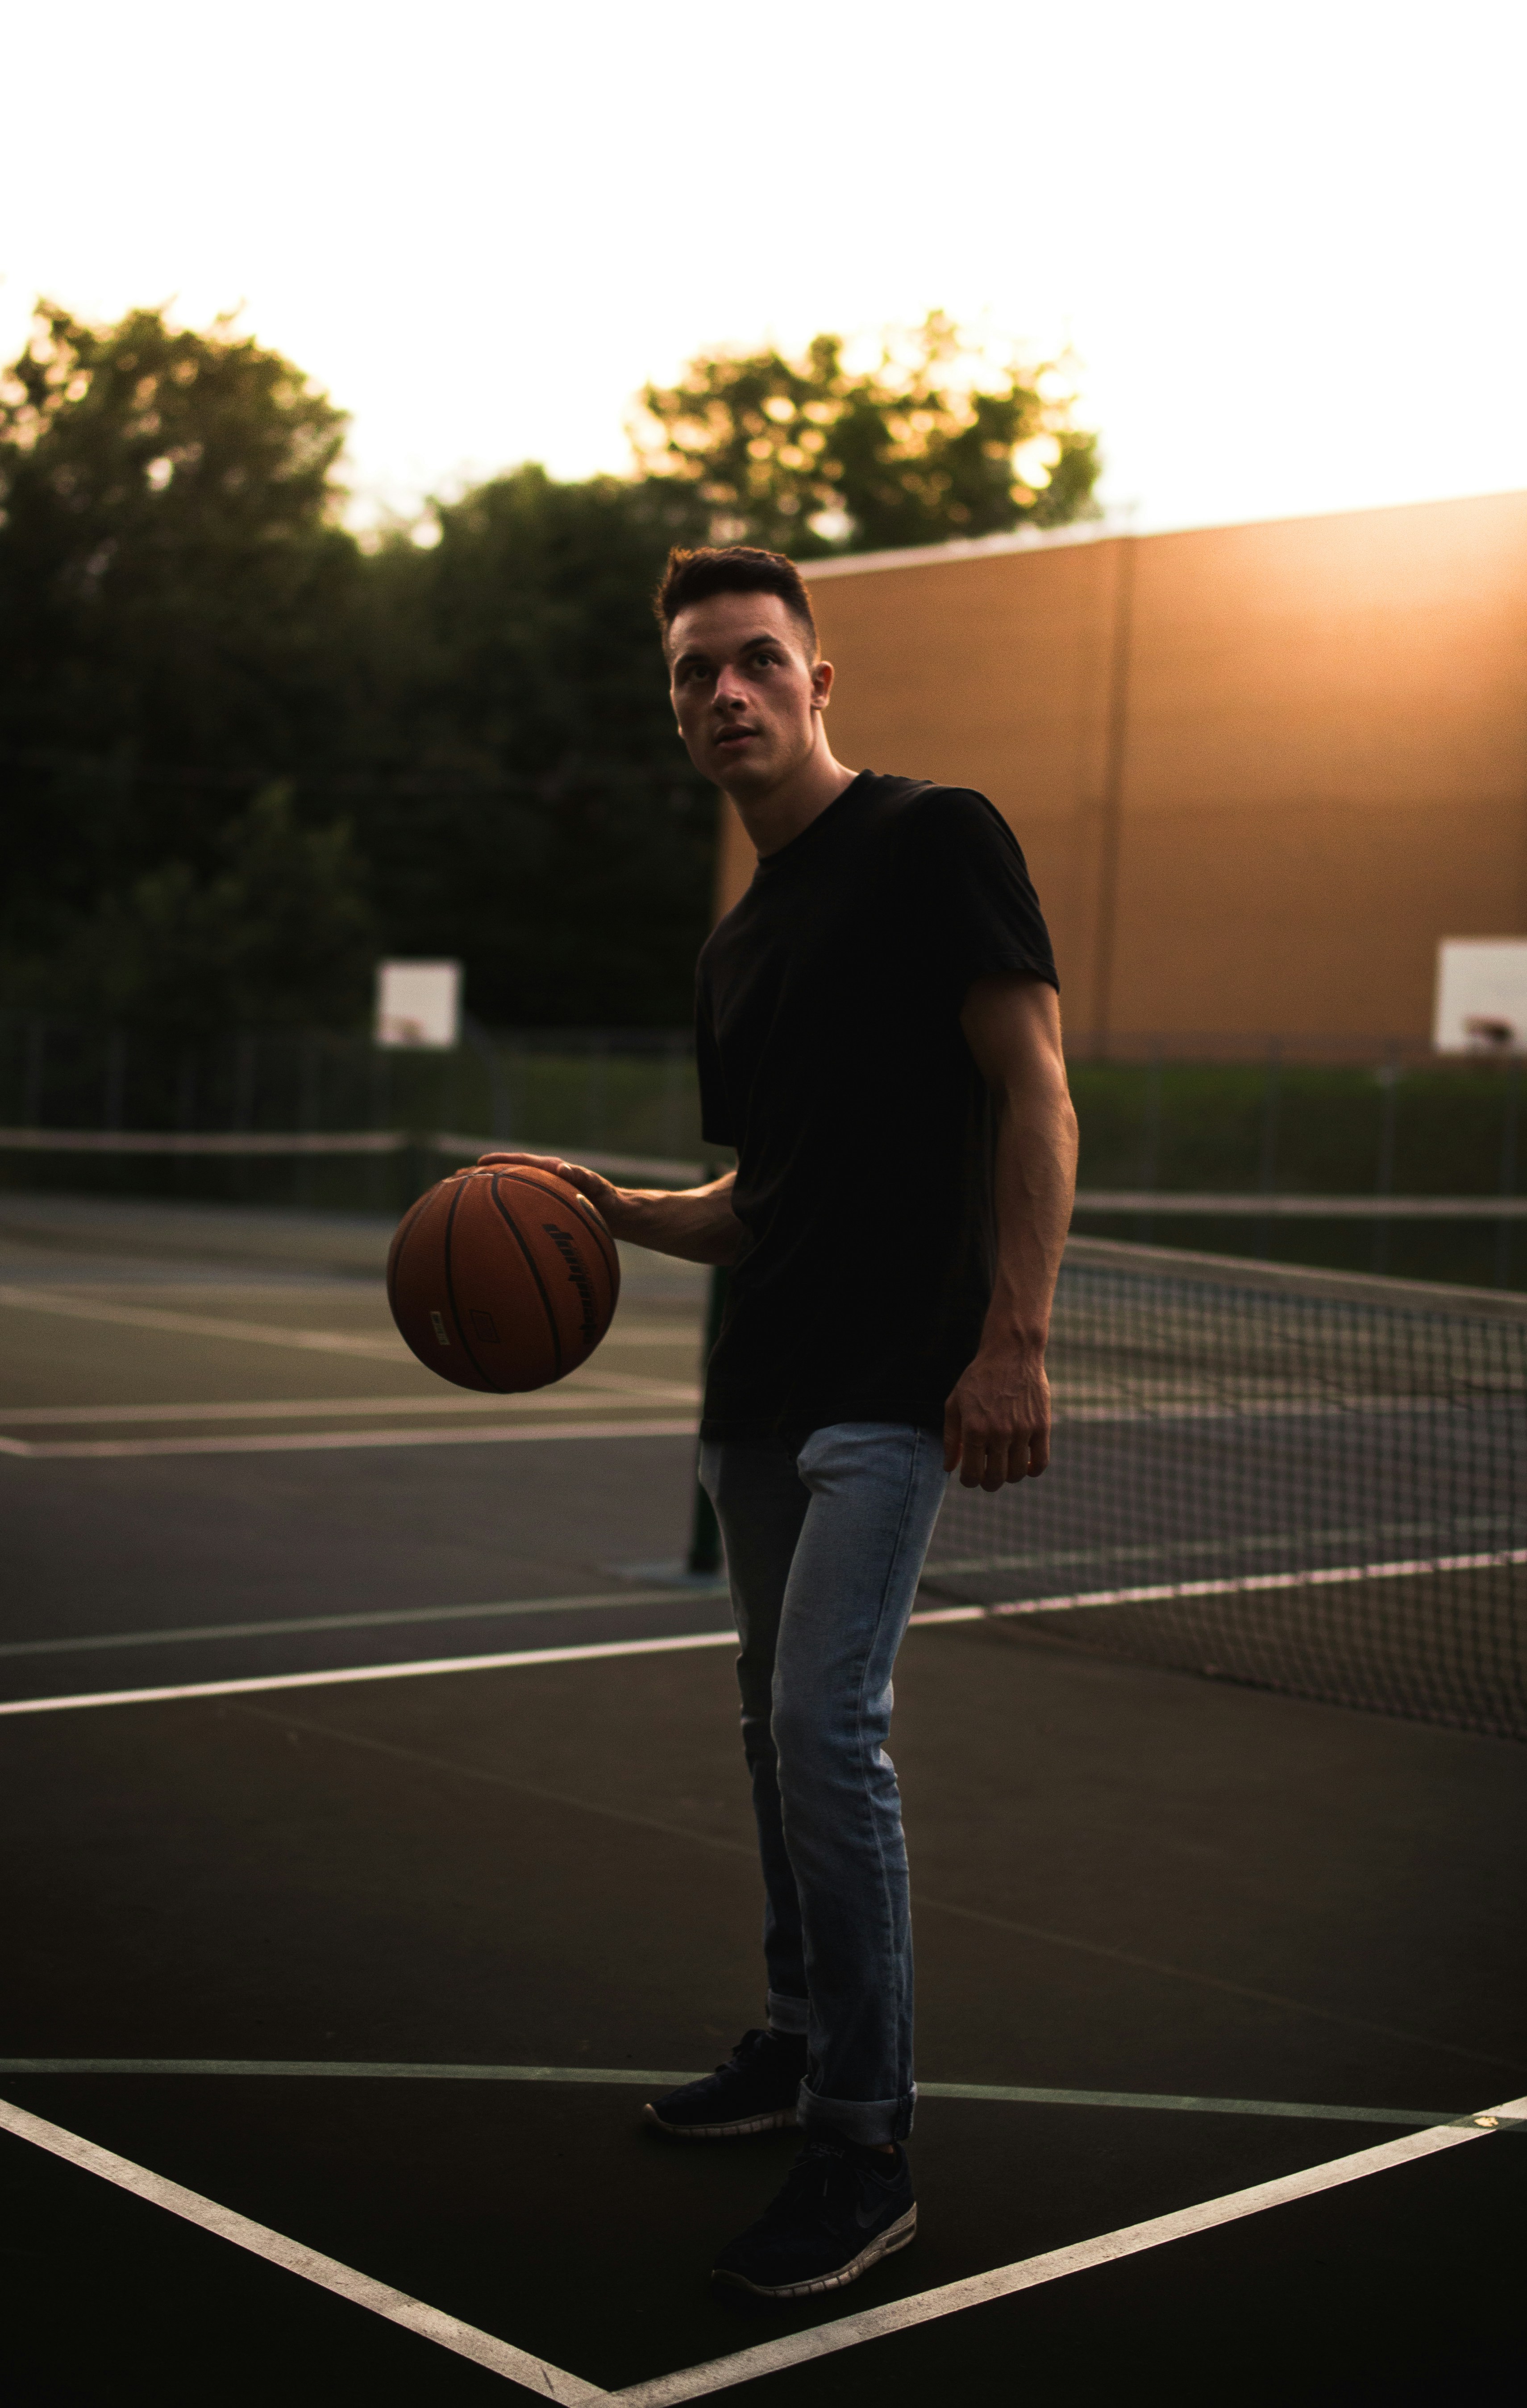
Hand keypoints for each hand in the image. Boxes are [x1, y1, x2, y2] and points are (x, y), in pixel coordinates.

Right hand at [471, 1149, 628, 1232]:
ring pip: (508, 1195)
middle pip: (506, 1177)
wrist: (618, 1215)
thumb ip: (582, 1176)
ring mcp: (541, 1198)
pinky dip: (503, 1217)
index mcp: (550, 1171)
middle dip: (481, 1177)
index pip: (520, 1163)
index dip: (499, 1162)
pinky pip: (519, 1212)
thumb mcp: (597, 1187)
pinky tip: (488, 1231)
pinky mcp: (544, 1212)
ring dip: (486, 1197)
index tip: (477, 1163)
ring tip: (460, 1202)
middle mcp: (542, 1182)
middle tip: (454, 1180)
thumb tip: (562, 1167)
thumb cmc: (608, 1200)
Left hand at [943, 1344, 1051, 1490]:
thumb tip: (949, 1468)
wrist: (1010, 1353)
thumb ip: (951, 1438)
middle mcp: (999, 1433)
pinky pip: (1041, 1462)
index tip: (970, 1477)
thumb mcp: (954, 1404)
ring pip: (1017, 1474)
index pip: (972, 1475)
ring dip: (1009, 1476)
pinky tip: (1024, 1463)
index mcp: (974, 1429)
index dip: (969, 1481)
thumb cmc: (978, 1379)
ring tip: (1004, 1465)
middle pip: (995, 1479)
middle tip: (987, 1476)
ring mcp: (1022, 1430)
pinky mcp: (1042, 1426)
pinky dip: (1032, 1470)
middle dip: (988, 1483)